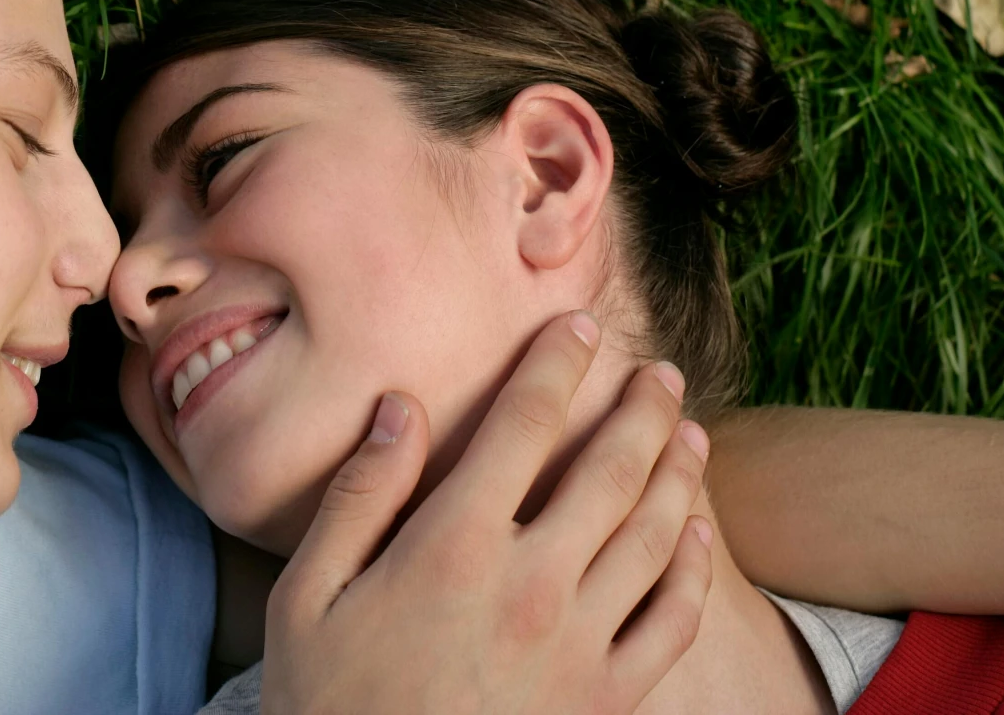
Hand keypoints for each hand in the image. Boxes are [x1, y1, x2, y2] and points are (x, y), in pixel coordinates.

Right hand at [261, 312, 713, 714]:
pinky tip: (696, 537)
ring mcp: (577, 646)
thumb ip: (360, 496)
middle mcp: (529, 585)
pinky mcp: (605, 701)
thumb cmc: (329, 704)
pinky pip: (669, 625)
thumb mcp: (307, 596)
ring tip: (690, 432)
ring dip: (678, 474)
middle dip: (642, 407)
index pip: (524, 425)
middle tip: (660, 372)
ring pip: (652, 536)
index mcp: (454, 546)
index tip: (578, 325)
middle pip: (609, 468)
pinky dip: (692, 571)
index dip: (557, 363)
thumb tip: (401, 408)